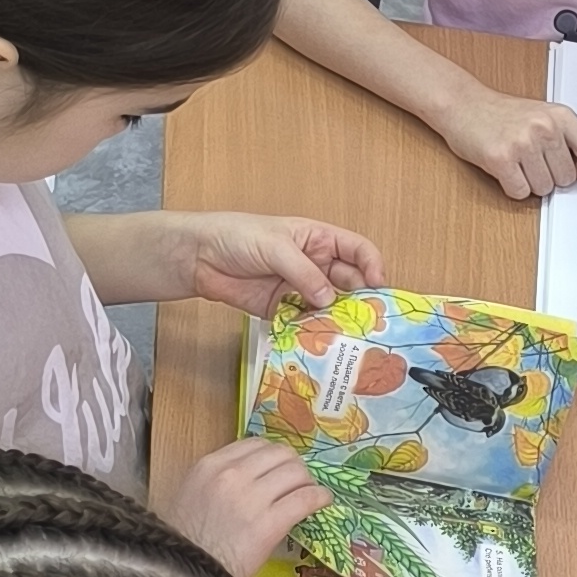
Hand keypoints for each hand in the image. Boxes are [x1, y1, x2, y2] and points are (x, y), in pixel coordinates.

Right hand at [168, 436, 327, 576]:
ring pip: (296, 472)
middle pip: (280, 453)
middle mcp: (230, 475)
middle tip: (298, 482)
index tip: (281, 467)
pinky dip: (320, 497)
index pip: (255, 443)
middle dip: (294, 466)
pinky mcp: (269, 524)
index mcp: (209, 466)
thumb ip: (219, 480)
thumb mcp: (192, 497)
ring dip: (308, 481)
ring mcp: (251, 499)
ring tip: (310, 493)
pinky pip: (305, 498)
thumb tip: (255, 475)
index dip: (274, 456)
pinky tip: (323, 502)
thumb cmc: (186, 544)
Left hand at [170, 213, 388, 313]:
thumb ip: (304, 273)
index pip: (358, 251)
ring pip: (330, 307)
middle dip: (360, 300)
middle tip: (367, 320)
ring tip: (346, 334)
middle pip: (349, 283)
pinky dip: (314, 332)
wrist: (198, 257)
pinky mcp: (283, 310)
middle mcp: (315, 265)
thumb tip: (329, 299)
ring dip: (338, 319)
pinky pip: (306, 323)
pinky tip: (318, 341)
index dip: (372, 266)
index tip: (378, 285)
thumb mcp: (275, 246)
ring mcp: (300, 289)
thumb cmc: (236, 236)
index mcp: (319, 240)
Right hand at [442, 87, 576, 201]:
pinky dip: (513, 187)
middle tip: (533, 159)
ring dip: (531, 182)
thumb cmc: (505, 114)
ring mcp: (523, 143)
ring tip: (517, 161)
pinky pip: (520, 192)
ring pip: (544, 189)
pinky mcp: (500, 158)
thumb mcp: (546, 116)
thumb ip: (574, 140)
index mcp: (562, 116)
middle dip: (551, 177)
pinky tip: (505, 168)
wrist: (464, 104)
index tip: (574, 170)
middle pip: (567, 179)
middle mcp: (545, 127)